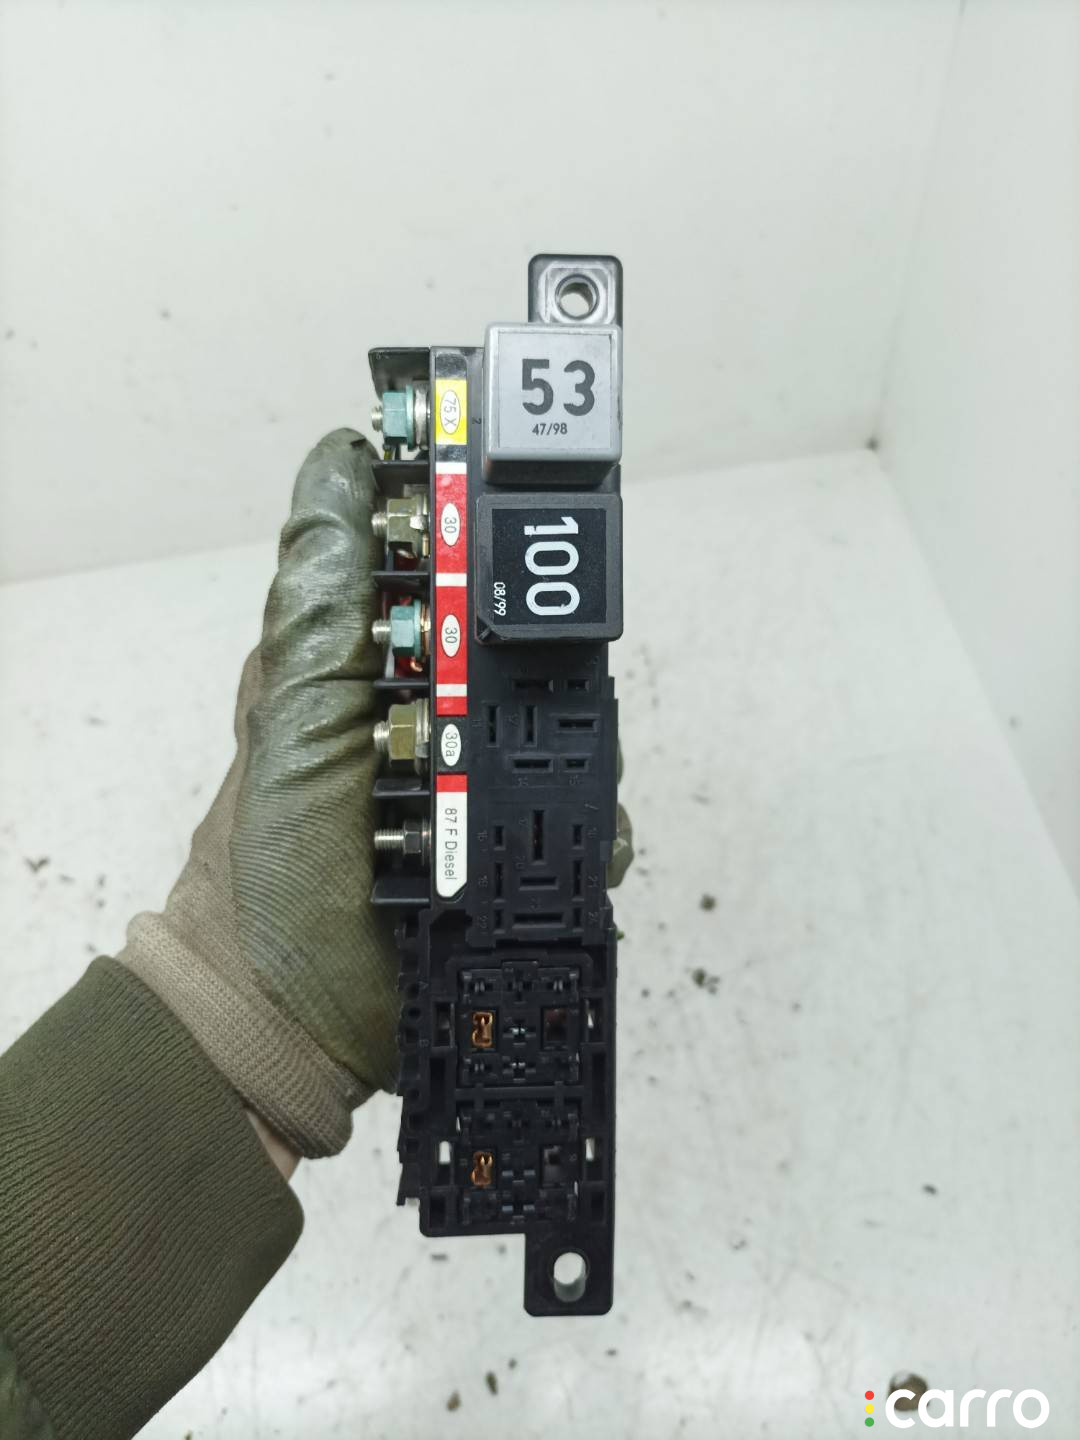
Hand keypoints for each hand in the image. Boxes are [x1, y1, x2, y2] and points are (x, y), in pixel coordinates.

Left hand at [119, 428, 633, 1162]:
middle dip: (554, 660)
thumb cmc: (272, 855)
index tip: (537, 487)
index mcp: (387, 662)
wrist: (293, 1008)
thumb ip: (324, 594)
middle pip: (543, 651)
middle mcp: (448, 713)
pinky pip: (593, 823)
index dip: (502, 527)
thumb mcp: (292, 708)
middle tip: (519, 693)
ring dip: (574, 753)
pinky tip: (562, 845)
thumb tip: (343, 458)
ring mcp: (491, 786)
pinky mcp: (526, 854)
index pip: (464, 569)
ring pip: (578, 735)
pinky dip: (593, 830)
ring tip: (531, 785)